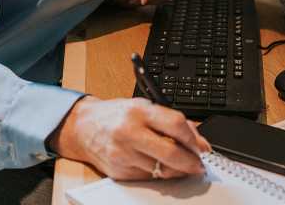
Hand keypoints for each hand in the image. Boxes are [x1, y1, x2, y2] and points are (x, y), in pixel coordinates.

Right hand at [48, 96, 211, 179]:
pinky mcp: (119, 171)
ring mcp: (124, 154)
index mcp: (139, 111)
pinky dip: (160, 175)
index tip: (201, 147)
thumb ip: (170, 120)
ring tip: (184, 167)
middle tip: (199, 165)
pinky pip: (148, 178)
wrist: (83, 127)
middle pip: (171, 152)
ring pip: (161, 170)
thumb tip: (198, 139)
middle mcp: (130, 132)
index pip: (175, 125)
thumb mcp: (143, 107)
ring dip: (178, 172)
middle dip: (191, 162)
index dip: (193, 139)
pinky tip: (164, 169)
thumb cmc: (115, 115)